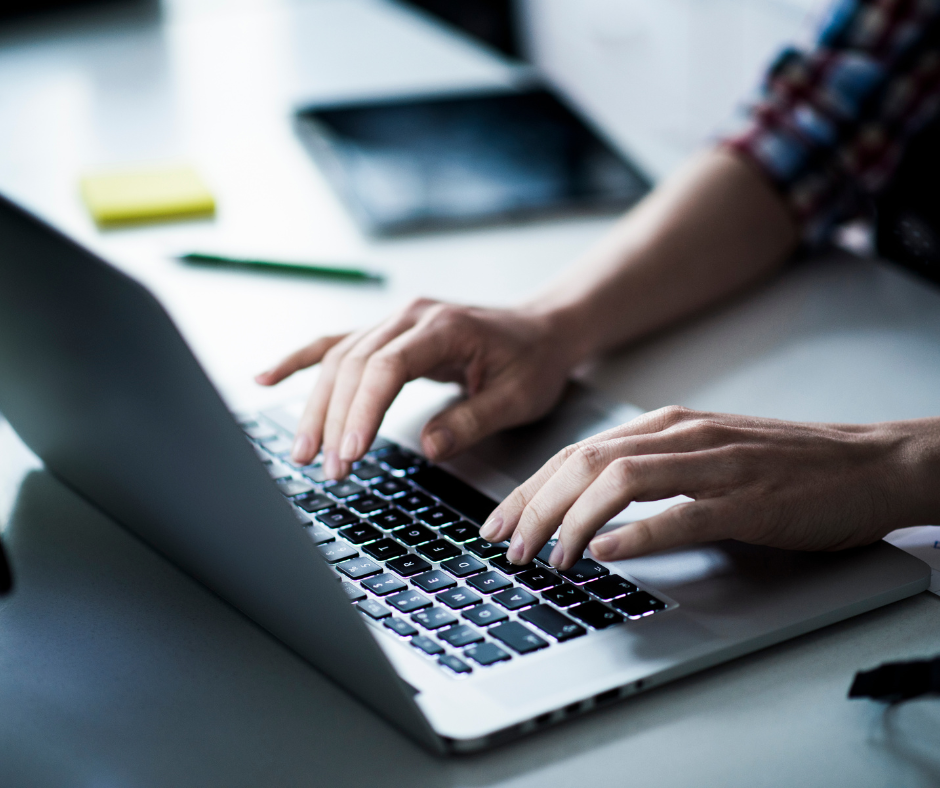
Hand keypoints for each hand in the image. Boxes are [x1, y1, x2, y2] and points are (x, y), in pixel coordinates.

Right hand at [256, 299, 581, 477]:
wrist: (542, 330)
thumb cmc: (534, 361)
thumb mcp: (518, 397)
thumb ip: (472, 419)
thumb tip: (427, 445)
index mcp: (444, 327)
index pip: (387, 366)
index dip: (363, 410)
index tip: (350, 452)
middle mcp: (411, 317)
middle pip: (354, 364)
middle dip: (335, 418)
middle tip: (327, 468)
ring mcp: (395, 321)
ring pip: (339, 358)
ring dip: (317, 404)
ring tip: (303, 451)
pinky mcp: (388, 334)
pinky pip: (336, 344)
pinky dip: (301, 361)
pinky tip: (268, 377)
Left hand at [479, 406, 929, 569]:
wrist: (868, 464)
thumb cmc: (784, 464)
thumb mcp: (703, 454)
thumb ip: (650, 469)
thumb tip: (590, 507)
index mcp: (666, 426)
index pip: (576, 453)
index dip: (529, 489)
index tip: (498, 522)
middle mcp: (682, 436)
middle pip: (585, 462)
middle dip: (535, 506)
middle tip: (507, 548)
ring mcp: (716, 465)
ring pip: (622, 480)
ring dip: (574, 520)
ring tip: (549, 557)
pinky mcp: (750, 499)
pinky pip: (684, 512)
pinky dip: (640, 532)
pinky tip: (608, 551)